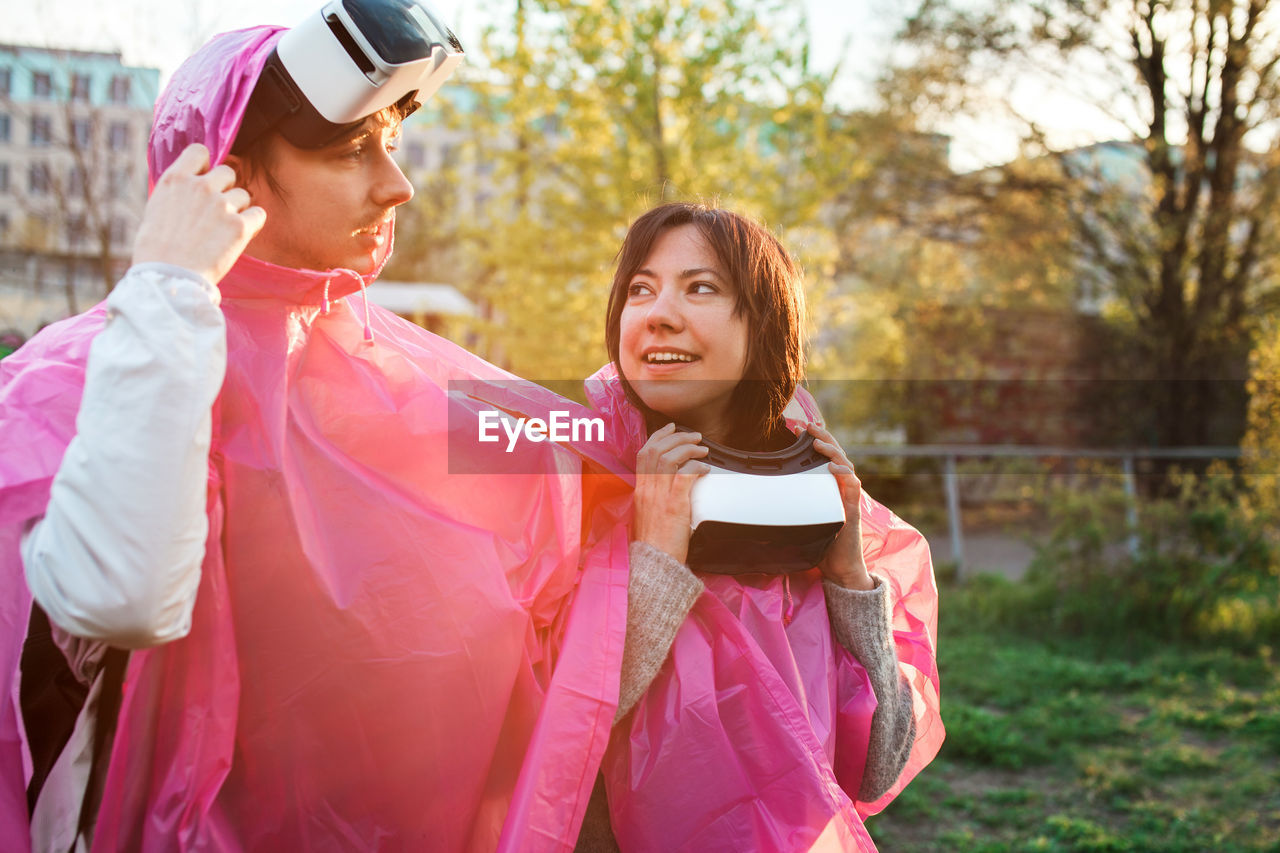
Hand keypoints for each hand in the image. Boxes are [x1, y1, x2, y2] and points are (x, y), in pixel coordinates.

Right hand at [132, 144, 265, 284]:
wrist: (170, 278)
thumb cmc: (157, 250)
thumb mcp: (157, 209)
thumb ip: (178, 193)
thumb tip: (190, 185)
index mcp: (175, 179)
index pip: (200, 151)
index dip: (206, 165)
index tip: (205, 179)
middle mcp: (200, 186)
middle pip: (227, 172)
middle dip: (225, 189)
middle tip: (217, 212)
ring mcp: (222, 205)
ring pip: (243, 195)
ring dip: (238, 209)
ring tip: (223, 230)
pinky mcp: (240, 226)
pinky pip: (259, 214)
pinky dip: (253, 224)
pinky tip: (240, 235)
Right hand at [632, 423, 710, 563]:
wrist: (654, 565)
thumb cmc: (654, 545)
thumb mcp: (646, 516)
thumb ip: (653, 498)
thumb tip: (668, 486)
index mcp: (639, 491)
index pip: (644, 454)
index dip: (657, 437)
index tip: (670, 429)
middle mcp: (647, 490)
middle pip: (656, 450)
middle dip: (676, 437)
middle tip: (693, 436)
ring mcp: (659, 497)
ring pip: (670, 458)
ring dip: (688, 448)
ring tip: (702, 448)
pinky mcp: (674, 506)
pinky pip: (685, 476)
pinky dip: (696, 467)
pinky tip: (705, 467)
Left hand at [803, 422, 873, 589]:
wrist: (839, 568)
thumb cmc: (820, 543)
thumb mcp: (801, 518)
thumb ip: (788, 505)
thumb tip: (757, 500)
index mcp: (828, 487)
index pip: (822, 456)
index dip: (813, 440)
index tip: (795, 428)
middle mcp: (840, 488)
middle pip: (835, 454)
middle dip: (821, 437)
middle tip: (806, 425)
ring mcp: (848, 497)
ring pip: (845, 465)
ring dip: (832, 451)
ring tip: (817, 442)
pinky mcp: (853, 509)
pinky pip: (853, 487)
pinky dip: (844, 474)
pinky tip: (833, 468)